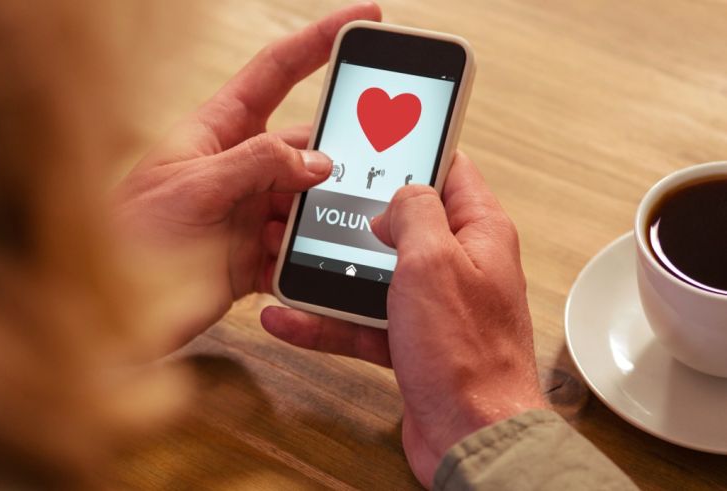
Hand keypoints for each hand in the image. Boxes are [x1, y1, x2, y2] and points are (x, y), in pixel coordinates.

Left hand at [114, 3, 381, 342]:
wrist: (106, 309)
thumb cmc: (127, 236)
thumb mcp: (192, 187)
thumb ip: (256, 164)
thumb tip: (318, 161)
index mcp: (218, 130)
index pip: (278, 70)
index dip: (320, 41)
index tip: (364, 18)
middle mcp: (239, 166)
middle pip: (305, 147)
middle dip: (330, 161)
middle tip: (358, 174)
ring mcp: (248, 210)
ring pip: (306, 201)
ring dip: (312, 219)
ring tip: (298, 235)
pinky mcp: (253, 253)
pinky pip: (295, 248)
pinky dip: (301, 259)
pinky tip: (290, 267)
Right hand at [261, 152, 547, 487]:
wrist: (472, 435)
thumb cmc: (466, 354)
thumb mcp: (433, 261)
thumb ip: (415, 212)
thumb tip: (397, 196)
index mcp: (477, 233)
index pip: (449, 170)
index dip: (414, 148)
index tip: (379, 133)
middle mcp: (458, 265)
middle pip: (402, 223)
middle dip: (356, 215)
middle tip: (317, 200)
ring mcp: (434, 306)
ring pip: (374, 274)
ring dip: (330, 271)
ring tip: (287, 259)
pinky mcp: (412, 342)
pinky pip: (363, 320)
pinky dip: (327, 319)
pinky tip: (290, 317)